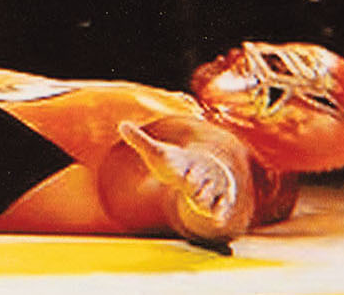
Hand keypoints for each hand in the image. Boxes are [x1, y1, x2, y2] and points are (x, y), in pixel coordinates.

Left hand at [117, 119, 248, 248]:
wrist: (204, 167)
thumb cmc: (175, 162)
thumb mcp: (157, 152)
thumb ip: (140, 140)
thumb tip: (121, 124)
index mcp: (185, 161)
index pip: (182, 164)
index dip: (180, 167)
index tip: (177, 170)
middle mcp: (200, 173)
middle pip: (200, 178)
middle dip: (196, 182)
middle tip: (191, 187)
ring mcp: (212, 186)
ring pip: (212, 192)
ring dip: (207, 198)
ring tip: (201, 203)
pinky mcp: (219, 199)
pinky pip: (223, 206)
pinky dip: (221, 212)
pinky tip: (217, 220)